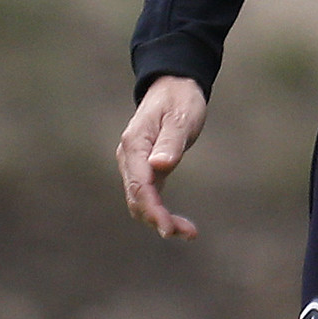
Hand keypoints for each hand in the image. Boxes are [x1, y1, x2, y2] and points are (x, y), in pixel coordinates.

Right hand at [116, 74, 207, 238]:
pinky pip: (148, 195)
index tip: (169, 228)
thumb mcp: (182, 116)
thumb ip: (171, 141)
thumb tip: (159, 166)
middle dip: (158, 219)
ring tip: (188, 232)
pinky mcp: (145, 169)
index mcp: (135, 144)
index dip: (153, 210)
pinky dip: (160, 211)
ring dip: (159, 219)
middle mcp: (129, 157)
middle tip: (187, 233)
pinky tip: (178, 223)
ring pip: (140, 201)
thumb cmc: (180, 99)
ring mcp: (135, 164)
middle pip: (137, 198)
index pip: (140, 185)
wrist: (174, 85)